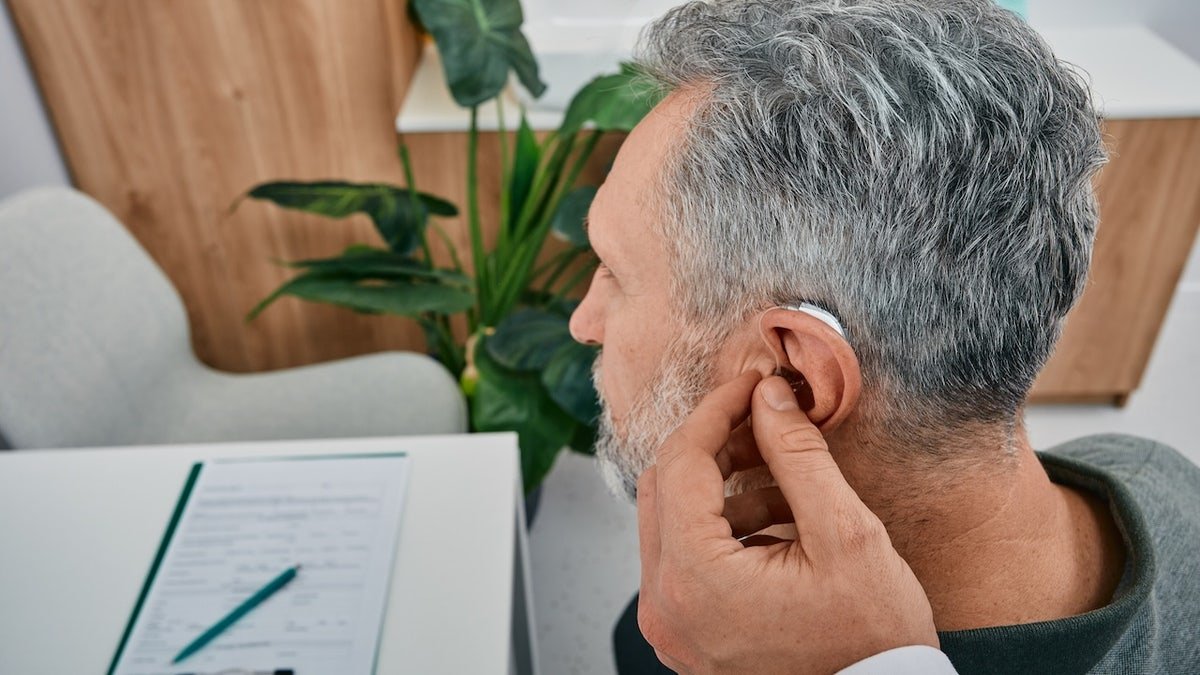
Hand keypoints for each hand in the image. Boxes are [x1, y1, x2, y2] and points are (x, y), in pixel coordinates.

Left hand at [636, 372, 937, 674]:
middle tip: (767, 420)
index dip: (717, 409)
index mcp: (694, 577)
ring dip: (724, 486)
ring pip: (672, 519)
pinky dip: (723, 528)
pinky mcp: (685, 632)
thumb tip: (768, 396)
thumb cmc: (869, 641)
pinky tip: (779, 521)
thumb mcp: (846, 536)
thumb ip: (798, 456)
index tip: (753, 382)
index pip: (681, 461)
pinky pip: (685, 557)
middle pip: (665, 486)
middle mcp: (664, 603)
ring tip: (788, 478)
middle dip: (716, 443)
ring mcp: (669, 623)